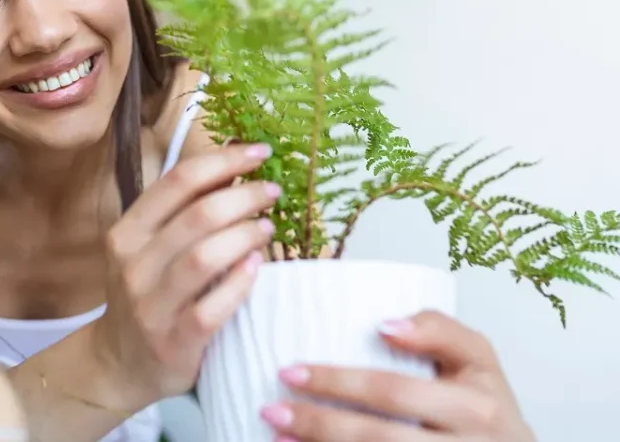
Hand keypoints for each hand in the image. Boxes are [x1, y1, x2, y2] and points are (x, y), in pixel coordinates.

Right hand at [91, 142, 279, 408]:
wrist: (120, 363)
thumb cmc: (147, 295)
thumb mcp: (148, 249)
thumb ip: (181, 213)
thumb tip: (234, 169)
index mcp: (126, 233)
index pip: (177, 182)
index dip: (222, 160)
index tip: (258, 151)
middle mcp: (133, 265)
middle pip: (197, 215)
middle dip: (244, 196)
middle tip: (272, 191)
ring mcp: (151, 305)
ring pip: (205, 257)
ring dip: (245, 235)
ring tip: (268, 227)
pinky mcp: (173, 342)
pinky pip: (213, 307)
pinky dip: (240, 283)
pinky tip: (256, 267)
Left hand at [260, 310, 535, 441]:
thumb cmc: (484, 408)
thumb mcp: (478, 361)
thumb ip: (440, 331)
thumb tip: (385, 325)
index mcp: (477, 403)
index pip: (395, 391)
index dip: (340, 383)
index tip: (290, 371)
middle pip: (379, 436)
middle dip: (318, 422)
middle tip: (271, 407)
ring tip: (278, 434)